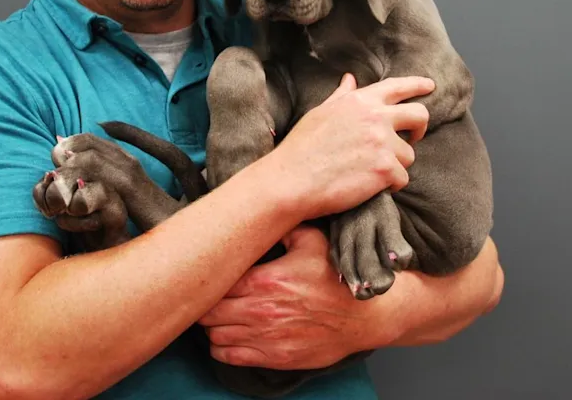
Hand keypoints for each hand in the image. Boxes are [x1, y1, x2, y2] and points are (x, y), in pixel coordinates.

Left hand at [199, 225, 391, 368]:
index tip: (209, 272)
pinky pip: (232, 357)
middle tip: (208, 293)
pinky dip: (222, 348)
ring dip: (212, 325)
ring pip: (216, 336)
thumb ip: (282, 225)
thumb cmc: (336, 277)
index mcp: (265, 280)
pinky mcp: (276, 358)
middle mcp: (260, 312)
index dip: (209, 278)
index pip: (217, 283)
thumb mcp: (311, 239)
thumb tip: (261, 212)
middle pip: (210, 312)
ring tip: (217, 314)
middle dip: (205, 303)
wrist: (365, 316)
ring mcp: (267, 338)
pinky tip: (226, 336)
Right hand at [268, 73, 433, 219]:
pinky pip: (401, 178)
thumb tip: (350, 80)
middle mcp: (375, 117)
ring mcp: (383, 142)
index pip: (396, 87)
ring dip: (394, 164)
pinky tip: (368, 185)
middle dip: (420, 128)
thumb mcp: (320, 113)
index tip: (430, 86)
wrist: (292, 179)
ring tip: (369, 171)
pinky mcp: (386, 169)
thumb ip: (341, 97)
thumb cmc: (302, 148)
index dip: (416, 85)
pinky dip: (389, 185)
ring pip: (409, 154)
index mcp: (359, 101)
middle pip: (419, 116)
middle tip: (414, 138)